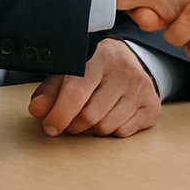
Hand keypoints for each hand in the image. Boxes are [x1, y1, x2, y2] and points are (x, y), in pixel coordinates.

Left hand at [27, 39, 160, 137]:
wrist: (127, 60)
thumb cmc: (91, 69)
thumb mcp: (68, 73)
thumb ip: (50, 92)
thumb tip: (38, 110)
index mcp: (99, 56)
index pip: (76, 92)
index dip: (59, 115)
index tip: (50, 127)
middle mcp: (124, 70)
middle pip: (90, 115)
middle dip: (75, 125)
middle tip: (70, 120)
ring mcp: (141, 87)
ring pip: (106, 127)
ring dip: (93, 128)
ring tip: (92, 114)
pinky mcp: (151, 105)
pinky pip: (124, 133)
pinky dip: (112, 130)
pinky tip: (112, 114)